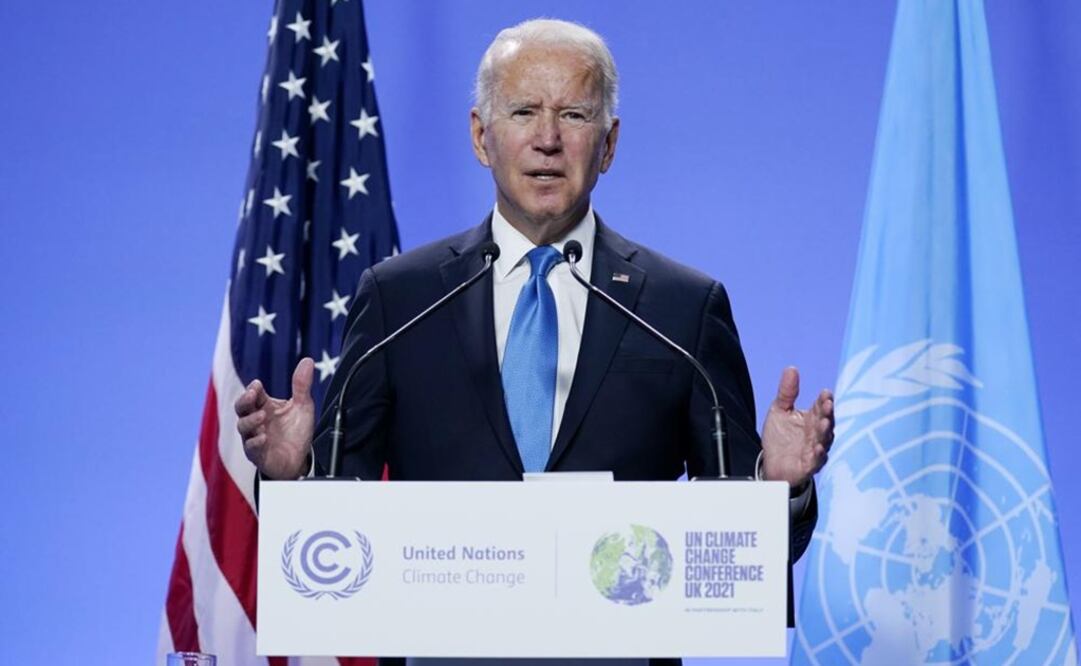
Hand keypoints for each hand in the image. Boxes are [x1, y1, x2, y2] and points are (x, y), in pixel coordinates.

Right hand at [235, 358, 315, 478]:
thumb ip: (301, 385)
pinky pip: (250, 447)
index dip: (253, 388)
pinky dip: (255, 442)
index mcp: (264, 406)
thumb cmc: (296, 431)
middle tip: (251, 395)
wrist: (299, 459)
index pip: (253, 394)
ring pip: (243, 427)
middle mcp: (256, 420)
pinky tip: (263, 438)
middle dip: (244, 400)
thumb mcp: (303, 406)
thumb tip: (307, 360)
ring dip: (250, 421)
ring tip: (262, 417)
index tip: (258, 385)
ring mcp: (254, 437)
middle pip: (241, 408)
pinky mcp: (257, 454)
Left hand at [761, 367, 833, 487]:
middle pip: (826, 421)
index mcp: (812, 418)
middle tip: (827, 405)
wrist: (772, 465)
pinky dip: (819, 454)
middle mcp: (817, 433)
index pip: (821, 406)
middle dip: (828, 413)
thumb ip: (787, 392)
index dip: (824, 400)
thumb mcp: (780, 410)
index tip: (826, 393)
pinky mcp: (810, 465)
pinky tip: (818, 448)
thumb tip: (792, 368)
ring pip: (824, 439)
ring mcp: (816, 449)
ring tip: (824, 423)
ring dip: (825, 431)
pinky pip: (817, 460)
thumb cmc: (780, 438)